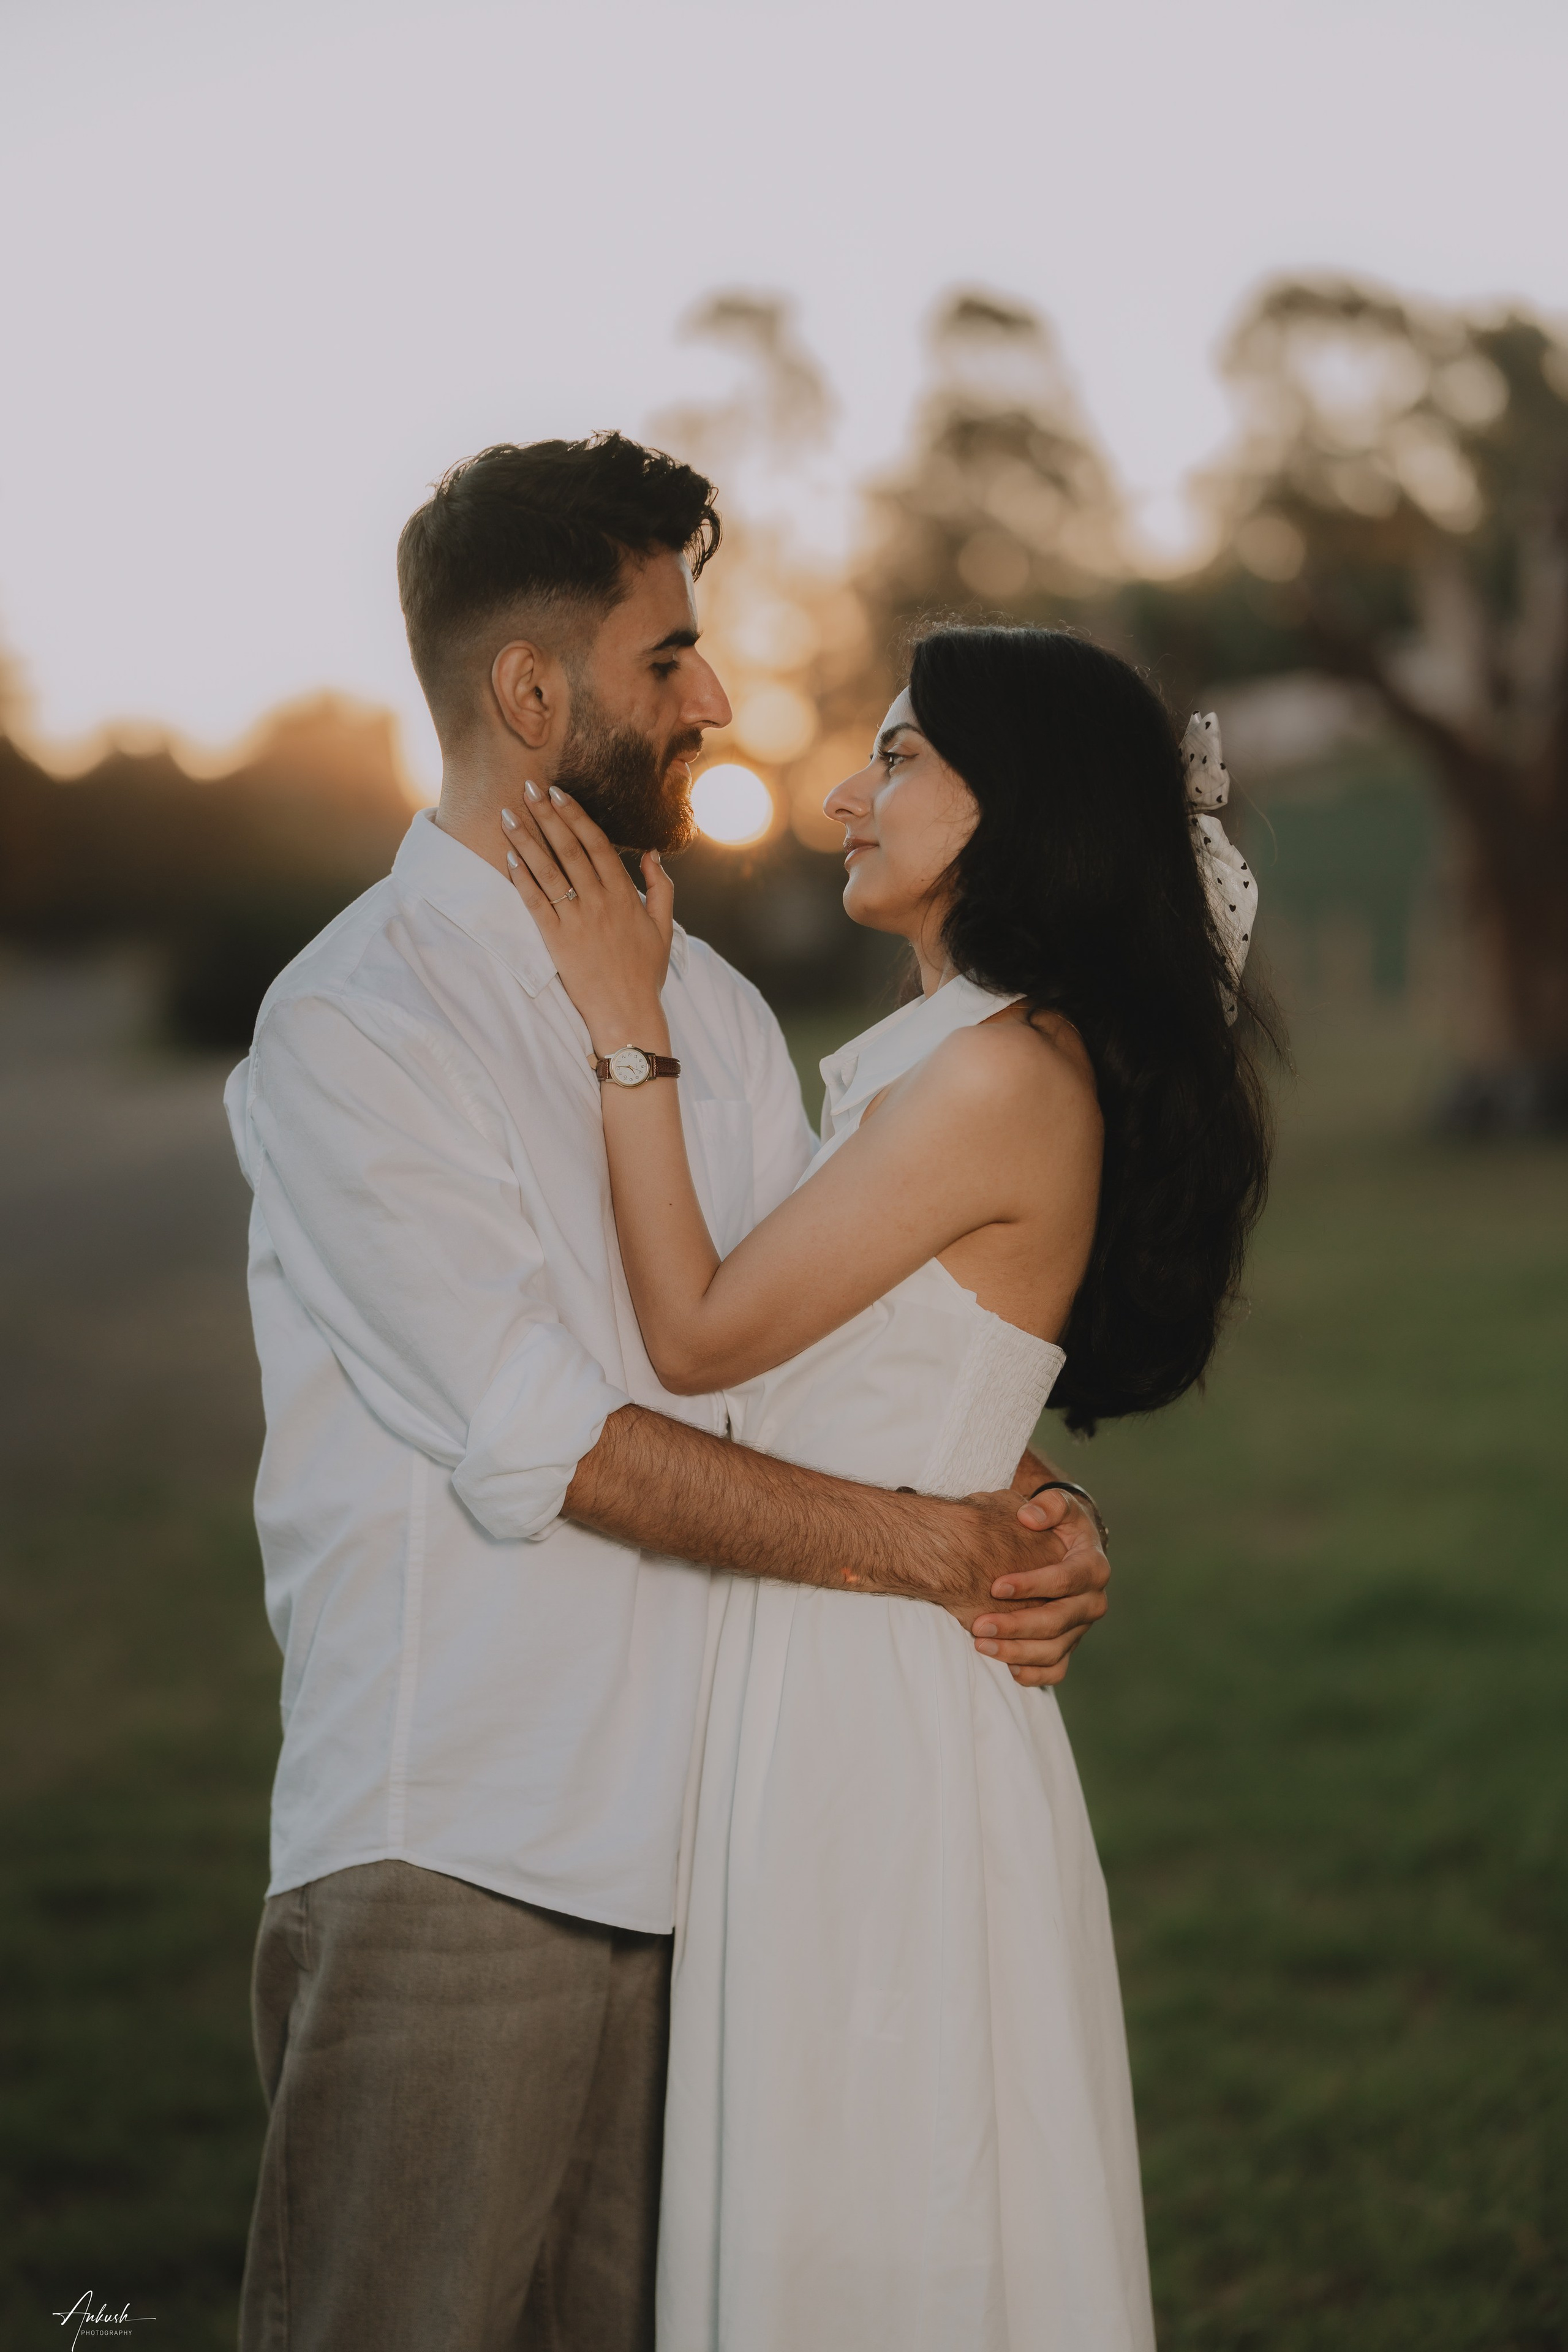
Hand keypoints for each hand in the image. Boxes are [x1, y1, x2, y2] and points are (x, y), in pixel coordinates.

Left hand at [501, 784, 673, 1047]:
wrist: (627, 1014)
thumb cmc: (645, 972)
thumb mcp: (664, 927)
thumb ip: (661, 887)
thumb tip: (650, 853)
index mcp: (624, 895)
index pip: (597, 843)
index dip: (575, 815)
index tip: (559, 792)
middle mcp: (599, 902)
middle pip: (569, 848)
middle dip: (547, 815)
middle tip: (528, 787)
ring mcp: (576, 921)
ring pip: (548, 870)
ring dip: (526, 839)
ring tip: (508, 815)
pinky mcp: (556, 941)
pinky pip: (535, 903)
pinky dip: (521, 879)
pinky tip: (509, 857)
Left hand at [946, 1486, 1109, 1688]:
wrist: (1068, 1548)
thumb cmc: (1057, 1524)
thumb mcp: (1060, 1506)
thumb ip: (1048, 1505)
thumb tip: (1028, 1516)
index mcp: (1094, 1567)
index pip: (1066, 1580)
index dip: (1032, 1585)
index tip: (995, 1586)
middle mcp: (1092, 1602)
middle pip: (1058, 1622)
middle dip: (1017, 1626)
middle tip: (978, 1625)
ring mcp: (1080, 1627)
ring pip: (1054, 1651)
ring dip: (1017, 1653)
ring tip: (979, 1645)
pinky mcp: (1068, 1644)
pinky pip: (1055, 1670)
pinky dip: (1033, 1675)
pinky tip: (1006, 1669)